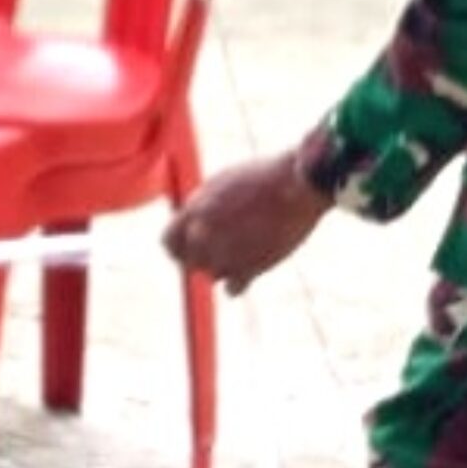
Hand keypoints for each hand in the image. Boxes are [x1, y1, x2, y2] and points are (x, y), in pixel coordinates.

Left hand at [164, 153, 333, 294]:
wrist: (299, 185)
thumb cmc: (262, 178)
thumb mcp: (222, 183)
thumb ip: (200, 205)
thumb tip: (189, 224)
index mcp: (194, 212)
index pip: (168, 243)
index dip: (178, 244)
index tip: (190, 243)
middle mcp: (203, 236)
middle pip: (189, 262)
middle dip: (200, 255)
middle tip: (224, 242)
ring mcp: (225, 255)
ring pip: (211, 275)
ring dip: (223, 265)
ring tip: (244, 244)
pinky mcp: (250, 270)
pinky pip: (231, 289)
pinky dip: (238, 281)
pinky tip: (251, 263)